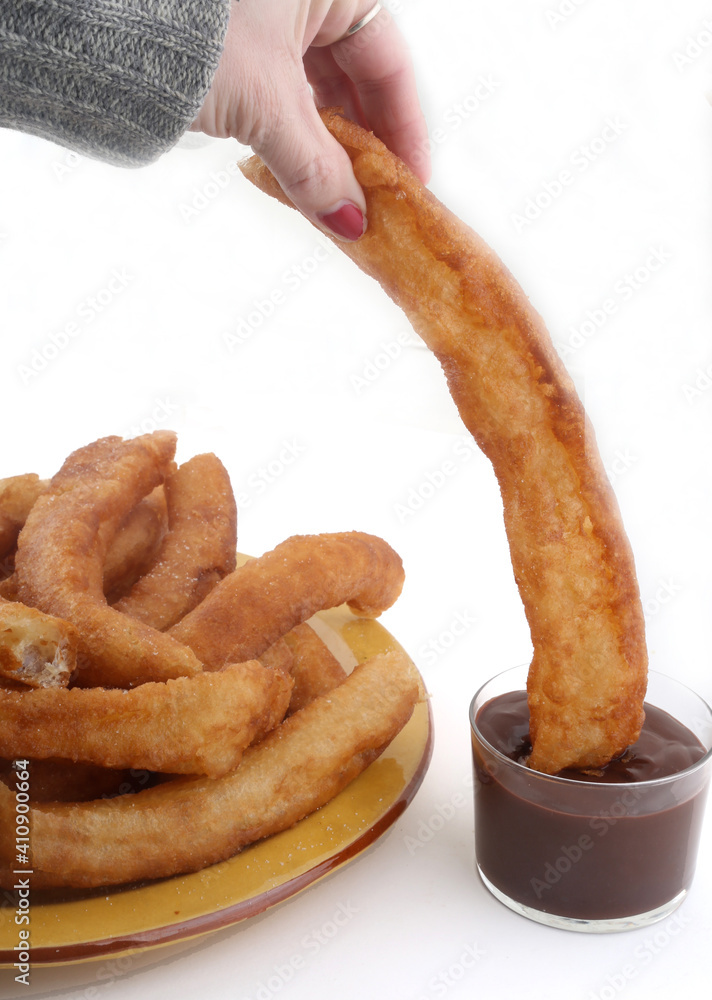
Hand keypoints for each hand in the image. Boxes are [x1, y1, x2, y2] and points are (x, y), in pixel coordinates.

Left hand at [192, 0, 429, 239]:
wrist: (94, 21)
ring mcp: (267, 13)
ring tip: (332, 195)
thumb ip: (316, 168)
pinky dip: (289, 132)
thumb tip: (350, 221)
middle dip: (363, 145)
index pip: (390, 63)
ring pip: (315, 87)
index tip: (411, 182)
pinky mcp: (234, 39)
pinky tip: (294, 170)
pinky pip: (280, 90)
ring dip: (325, 145)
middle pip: (355, 77)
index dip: (404, 130)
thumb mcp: (267, 106)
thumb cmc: (188, 33)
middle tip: (373, 201)